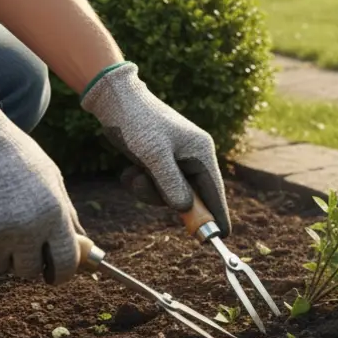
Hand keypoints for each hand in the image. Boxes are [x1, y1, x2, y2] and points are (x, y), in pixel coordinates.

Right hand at [0, 80, 83, 283]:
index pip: (65, 263)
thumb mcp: (52, 181)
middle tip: (22, 246)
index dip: (61, 274)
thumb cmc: (16, 158)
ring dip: (0, 255)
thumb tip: (80, 246)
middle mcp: (25, 230)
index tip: (54, 275)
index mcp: (53, 215)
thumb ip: (66, 215)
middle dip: (28, 263)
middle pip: (29, 271)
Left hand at [80, 62, 230, 236]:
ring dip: (148, 190)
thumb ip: (170, 183)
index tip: (222, 236)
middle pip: (190, 195)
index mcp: (201, 152)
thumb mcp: (153, 155)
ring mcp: (175, 159)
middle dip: (165, 197)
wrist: (115, 101)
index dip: (217, 214)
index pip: (214, 190)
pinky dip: (140, 183)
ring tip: (133, 173)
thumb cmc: (138, 123)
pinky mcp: (159, 160)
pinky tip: (129, 169)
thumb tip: (185, 209)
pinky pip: (155, 185)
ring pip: (168, 193)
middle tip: (145, 187)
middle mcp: (192, 156)